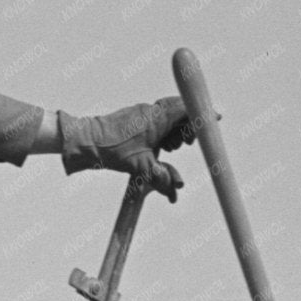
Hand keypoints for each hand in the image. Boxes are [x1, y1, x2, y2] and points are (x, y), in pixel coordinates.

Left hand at [54, 96, 193, 198]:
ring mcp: (141, 112)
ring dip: (174, 129)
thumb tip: (175, 192)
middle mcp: (150, 111)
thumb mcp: (141, 167)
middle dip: (188, 126)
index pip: (187, 108)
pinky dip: (162, 129)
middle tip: (188, 143)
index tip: (215, 119)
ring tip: (172, 147)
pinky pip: (156, 118)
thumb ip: (162, 179)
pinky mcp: (133, 117)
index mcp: (157, 117)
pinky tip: (158, 145)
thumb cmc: (112, 150)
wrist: (84, 141)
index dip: (203, 113)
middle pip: (180, 111)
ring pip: (167, 115)